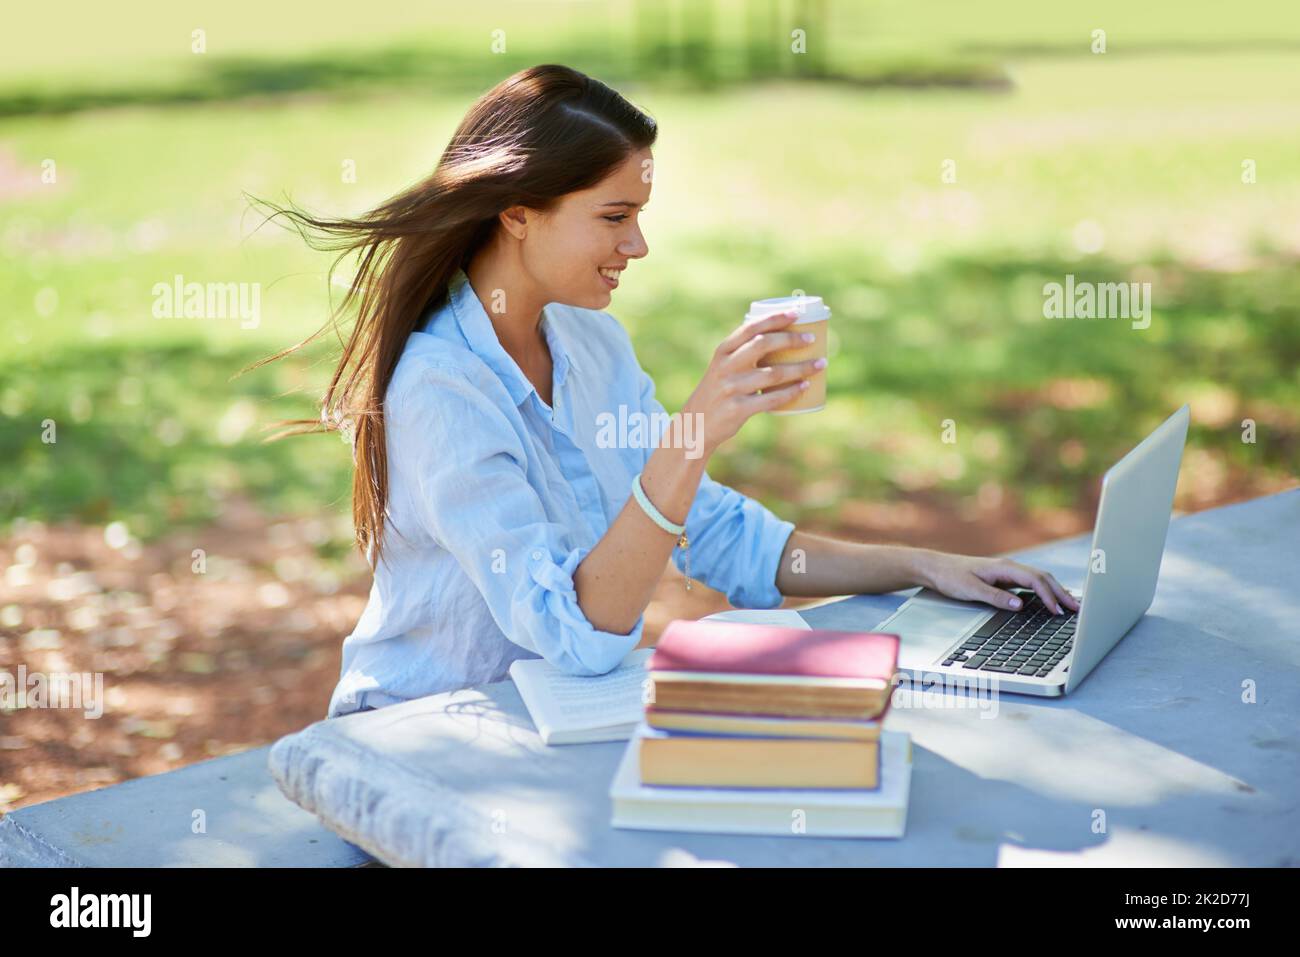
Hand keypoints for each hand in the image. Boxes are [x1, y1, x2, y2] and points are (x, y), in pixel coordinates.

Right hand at [682, 309, 825, 455]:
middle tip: (811, 339)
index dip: (775, 319)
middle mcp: (725, 367)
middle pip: (763, 345)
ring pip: (773, 373)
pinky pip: (772, 399)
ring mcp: (731, 388)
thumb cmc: (719, 391)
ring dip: (801, 368)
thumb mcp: (723, 368)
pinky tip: (805, 387)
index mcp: (723, 351)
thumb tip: (782, 340)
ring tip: (820, 364)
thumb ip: (743, 354)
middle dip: (791, 339)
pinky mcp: (738, 409)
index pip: (750, 328)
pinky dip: (792, 392)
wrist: (697, 424)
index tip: (796, 314)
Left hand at [914, 551, 1079, 614]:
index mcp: (1004, 568)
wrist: (935, 568)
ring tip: (1070, 606)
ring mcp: (1007, 571)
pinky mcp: (1004, 578)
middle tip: (1077, 609)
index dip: (1049, 596)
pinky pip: (1030, 583)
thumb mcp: (970, 590)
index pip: (1035, 581)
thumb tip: (1020, 605)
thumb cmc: (950, 577)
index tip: (1058, 611)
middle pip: (1043, 577)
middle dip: (1061, 593)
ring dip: (1056, 591)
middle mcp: (1009, 567)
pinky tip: (1049, 600)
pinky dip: (1044, 590)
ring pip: (1039, 579)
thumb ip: (995, 597)